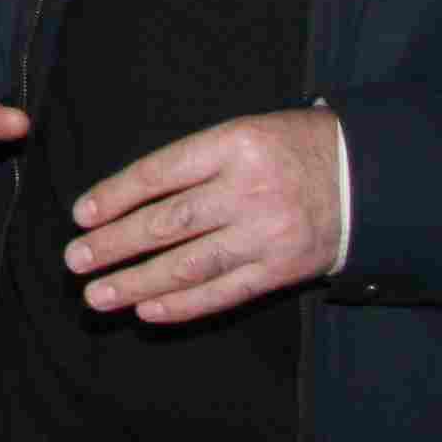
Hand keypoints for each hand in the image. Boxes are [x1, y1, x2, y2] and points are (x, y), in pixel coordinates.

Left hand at [64, 109, 342, 323]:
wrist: (367, 179)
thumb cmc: (293, 148)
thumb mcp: (246, 131)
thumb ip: (195, 162)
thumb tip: (130, 198)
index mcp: (235, 145)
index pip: (160, 173)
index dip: (115, 195)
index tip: (81, 215)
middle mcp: (248, 190)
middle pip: (167, 223)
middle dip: (114, 244)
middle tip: (75, 260)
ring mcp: (266, 234)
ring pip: (189, 264)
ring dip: (137, 282)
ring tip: (97, 294)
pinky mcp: (282, 270)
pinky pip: (224, 292)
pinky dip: (183, 304)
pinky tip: (147, 310)